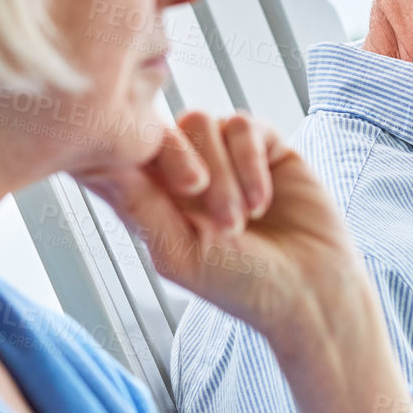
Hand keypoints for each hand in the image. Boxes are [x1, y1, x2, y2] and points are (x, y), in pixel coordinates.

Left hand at [80, 111, 412, 412]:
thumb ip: (141, 206)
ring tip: (244, 219)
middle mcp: (188, 170)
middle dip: (192, 174)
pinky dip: (251, 164)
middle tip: (222, 225)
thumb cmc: (242, 285)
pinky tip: (264, 201)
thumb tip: (102, 163)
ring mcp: (226, 155)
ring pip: (202, 122)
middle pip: (166, 132)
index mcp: (156, 198)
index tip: (155, 185)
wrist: (310, 289)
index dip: (131, 155)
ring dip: (223, 173)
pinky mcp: (265, 146)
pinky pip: (243, 125)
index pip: (127, 154)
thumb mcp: (180, 254)